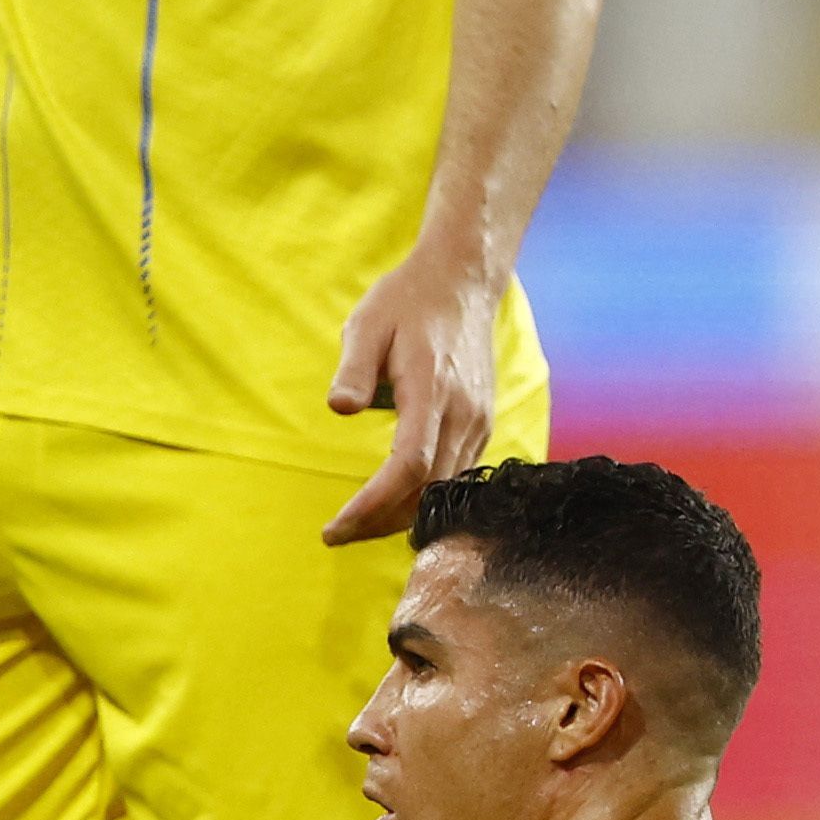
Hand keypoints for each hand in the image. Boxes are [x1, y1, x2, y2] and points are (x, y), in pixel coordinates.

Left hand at [322, 245, 499, 546]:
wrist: (462, 283)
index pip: (408, 466)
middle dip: (381, 523)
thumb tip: (340, 408)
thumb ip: (354, 368)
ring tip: (358, 527)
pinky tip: (396, 507)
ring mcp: (478, 421)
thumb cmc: (406, 302)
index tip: (337, 527)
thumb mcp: (367, 324)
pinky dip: (427, 500)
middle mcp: (463, 413)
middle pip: (428, 493)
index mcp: (431, 389)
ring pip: (446, 492)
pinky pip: (458, 478)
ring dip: (403, 516)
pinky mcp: (483, 424)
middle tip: (336, 536)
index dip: (373, 505)